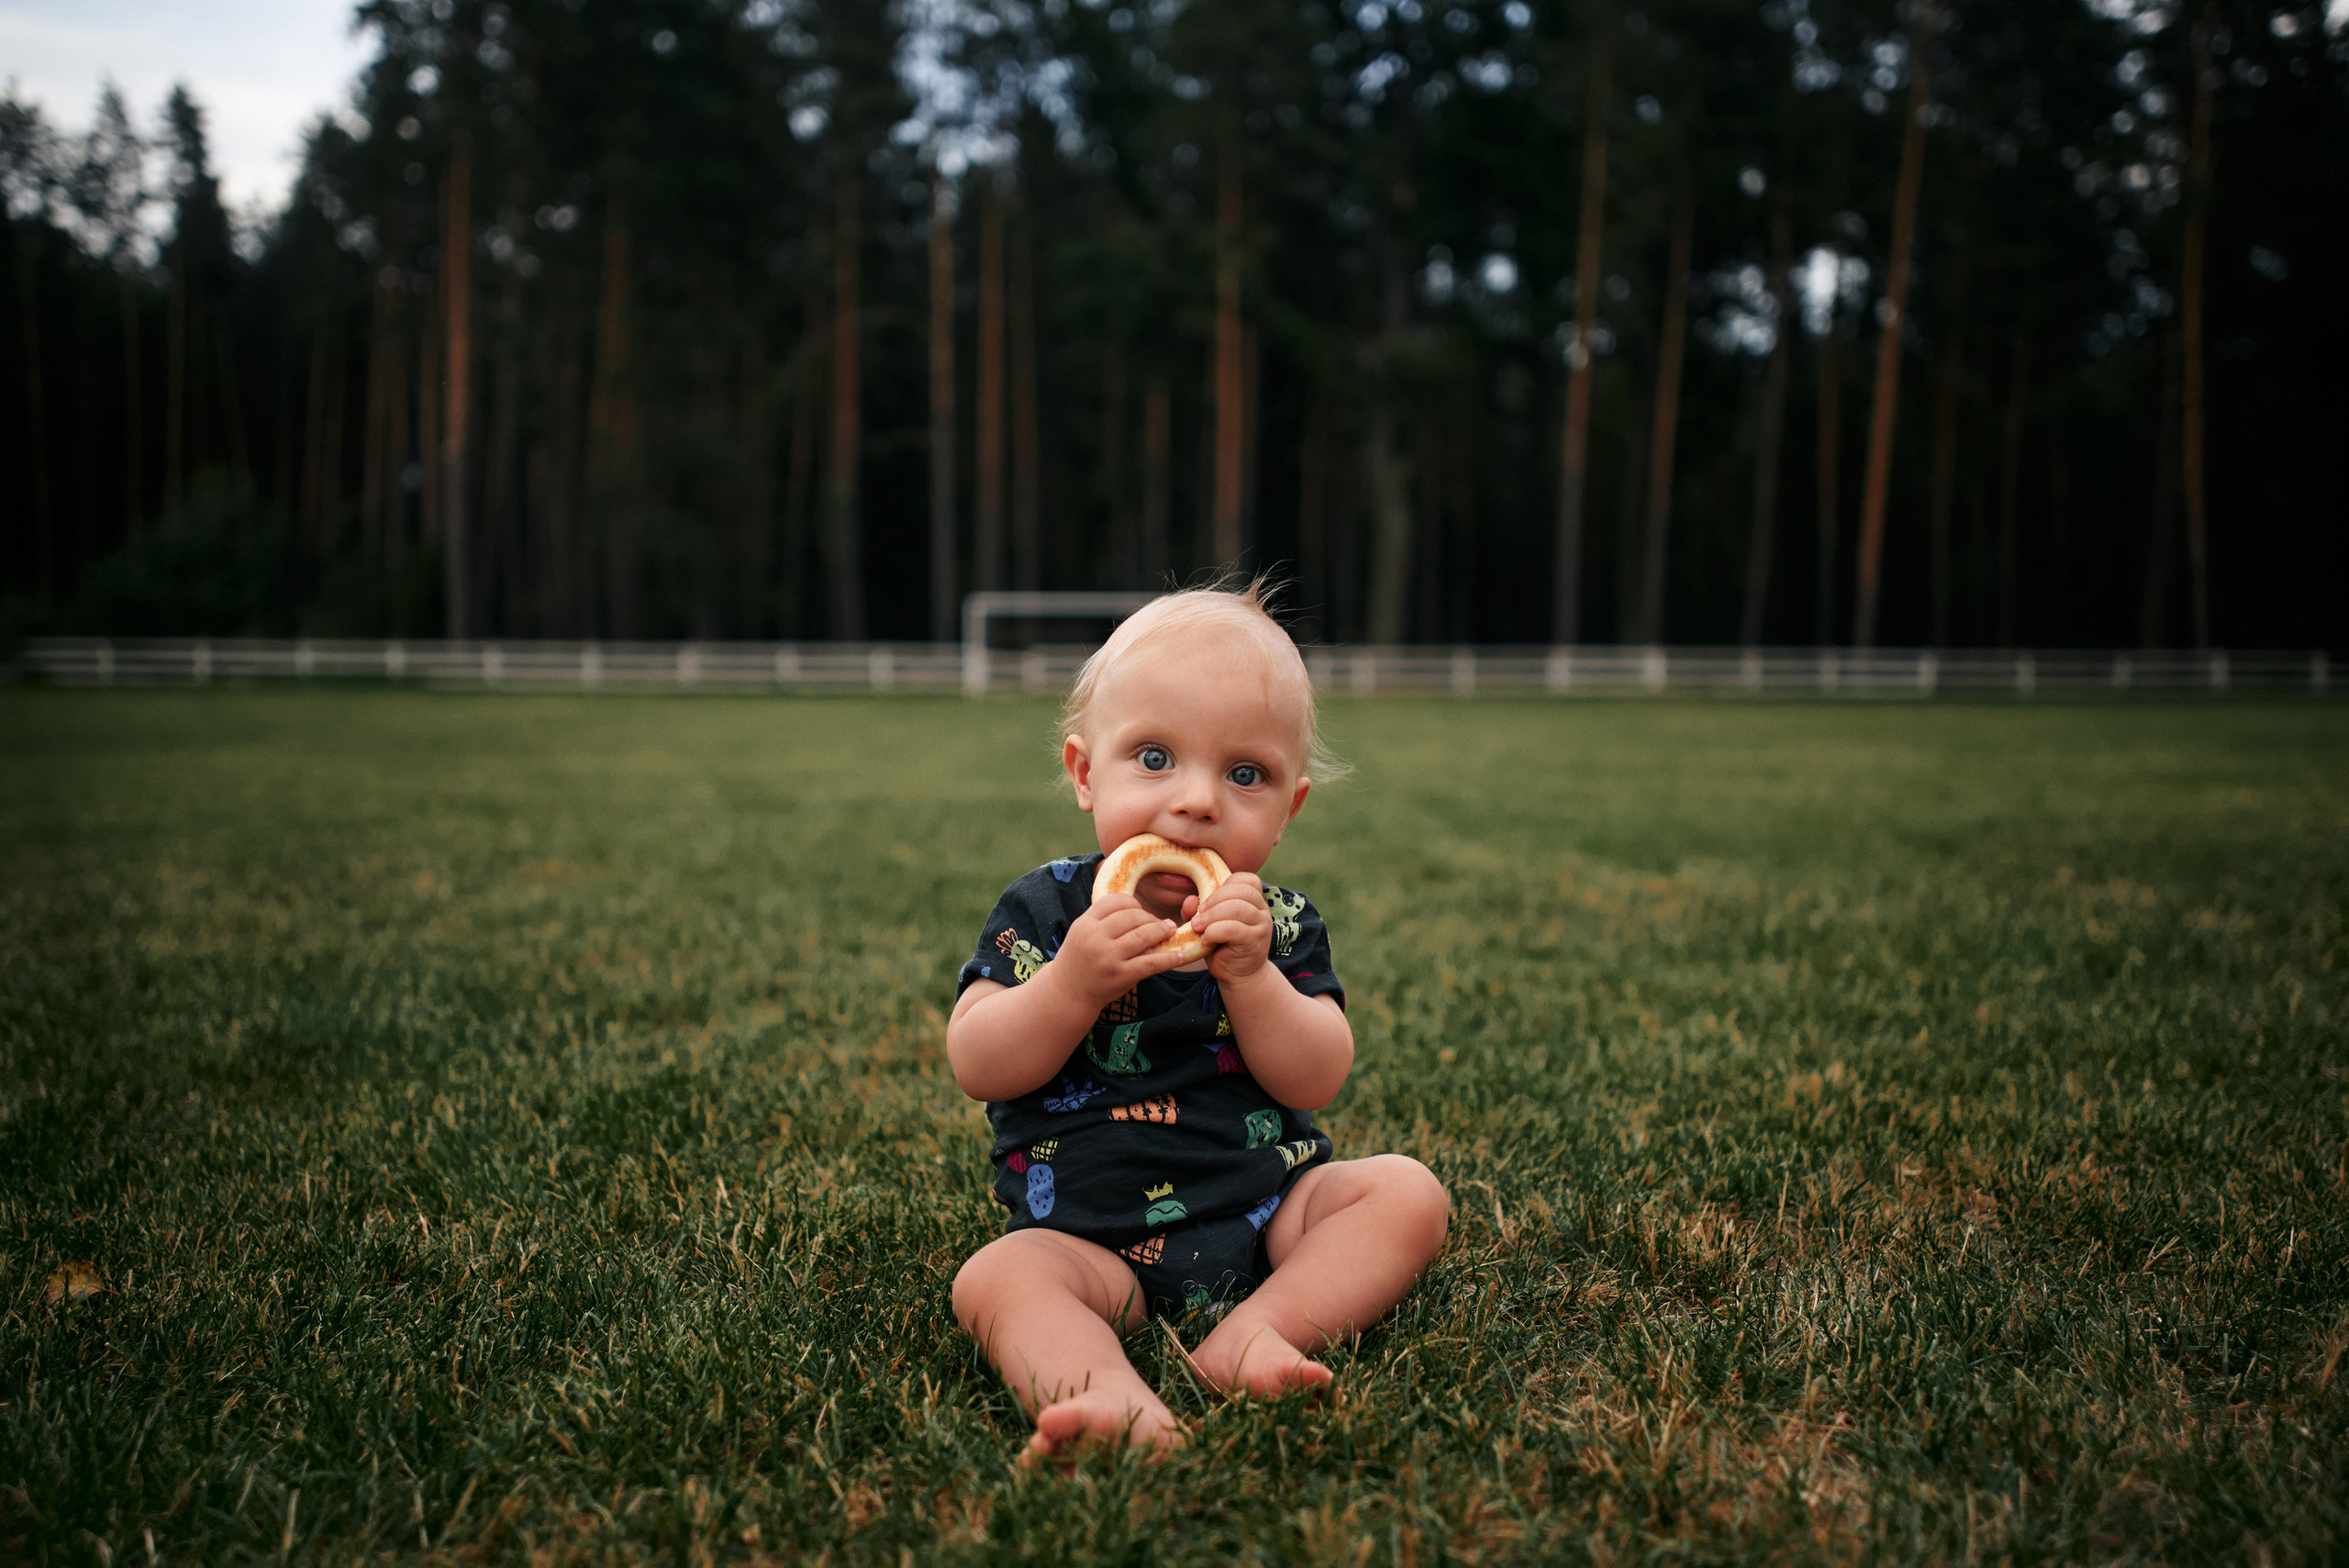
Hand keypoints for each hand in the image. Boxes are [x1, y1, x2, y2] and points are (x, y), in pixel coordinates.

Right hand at [1048, 894, 1193, 1011]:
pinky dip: (1168, 958)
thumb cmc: (1079, 960)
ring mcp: (1108, 957)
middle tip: (1160, 923)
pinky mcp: (1120, 976)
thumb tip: (1138, 908)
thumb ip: (1103, 919)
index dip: (1133, 903)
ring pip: (1143, 935)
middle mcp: (1095, 938)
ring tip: (1170, 930)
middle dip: (1150, 917)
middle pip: (1131, 916)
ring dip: (1161, 931)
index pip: (1114, 902)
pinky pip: (1150, 963)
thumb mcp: (1082, 933)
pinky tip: (1180, 955)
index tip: (1141, 910)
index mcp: (1085, 923)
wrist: (1068, 992)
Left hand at [1184, 873, 1273, 983]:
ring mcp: (1261, 926)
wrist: (1239, 975)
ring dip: (1212, 916)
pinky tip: (1206, 939)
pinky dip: (1215, 931)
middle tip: (1199, 916)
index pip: (1247, 880)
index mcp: (1254, 901)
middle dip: (1214, 900)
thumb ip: (1199, 911)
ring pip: (1238, 908)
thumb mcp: (1209, 924)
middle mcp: (1262, 911)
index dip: (1225, 886)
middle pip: (1241, 891)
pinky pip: (1233, 929)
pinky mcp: (1254, 942)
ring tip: (1198, 927)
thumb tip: (1190, 900)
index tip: (1208, 902)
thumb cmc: (1223, 946)